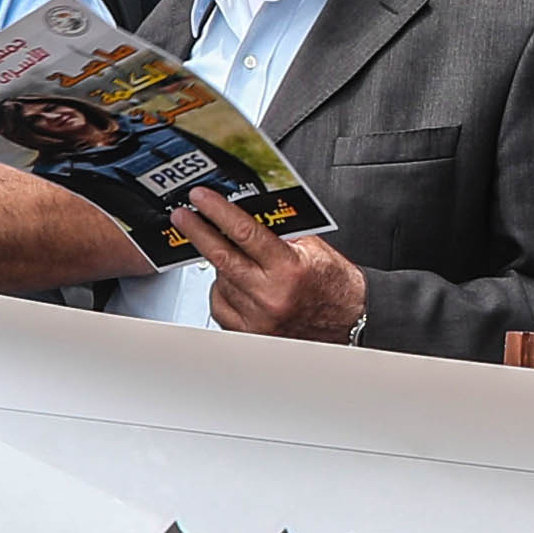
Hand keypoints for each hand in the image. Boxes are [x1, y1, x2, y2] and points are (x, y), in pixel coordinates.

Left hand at [185, 205, 372, 345]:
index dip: (218, 212)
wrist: (350, 321)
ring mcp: (259, 318)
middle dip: (197, 232)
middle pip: (221, 257)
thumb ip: (280, 231)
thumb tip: (245, 210)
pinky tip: (233, 283)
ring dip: (220, 265)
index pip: (245, 232)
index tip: (201, 199)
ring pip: (220, 282)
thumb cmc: (334, 284)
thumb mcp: (313, 247)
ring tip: (234, 257)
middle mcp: (271, 296)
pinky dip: (222, 291)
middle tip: (183, 216)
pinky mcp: (252, 333)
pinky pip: (221, 306)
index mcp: (289, 269)